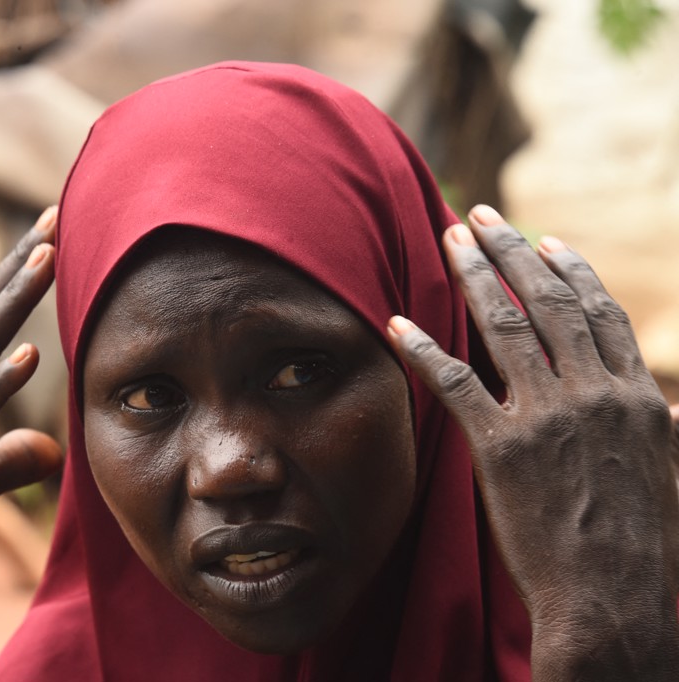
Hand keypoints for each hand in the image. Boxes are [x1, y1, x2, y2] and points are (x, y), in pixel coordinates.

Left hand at [387, 205, 678, 677]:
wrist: (613, 600)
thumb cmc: (645, 546)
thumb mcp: (673, 474)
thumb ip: (667, 429)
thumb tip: (672, 405)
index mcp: (637, 395)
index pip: (598, 313)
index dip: (568, 270)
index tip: (544, 240)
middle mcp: (594, 393)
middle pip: (548, 302)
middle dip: (511, 251)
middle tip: (480, 216)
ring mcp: (546, 416)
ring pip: (505, 325)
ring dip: (473, 276)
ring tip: (448, 239)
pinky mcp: (500, 447)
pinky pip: (455, 383)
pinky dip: (423, 349)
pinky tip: (396, 323)